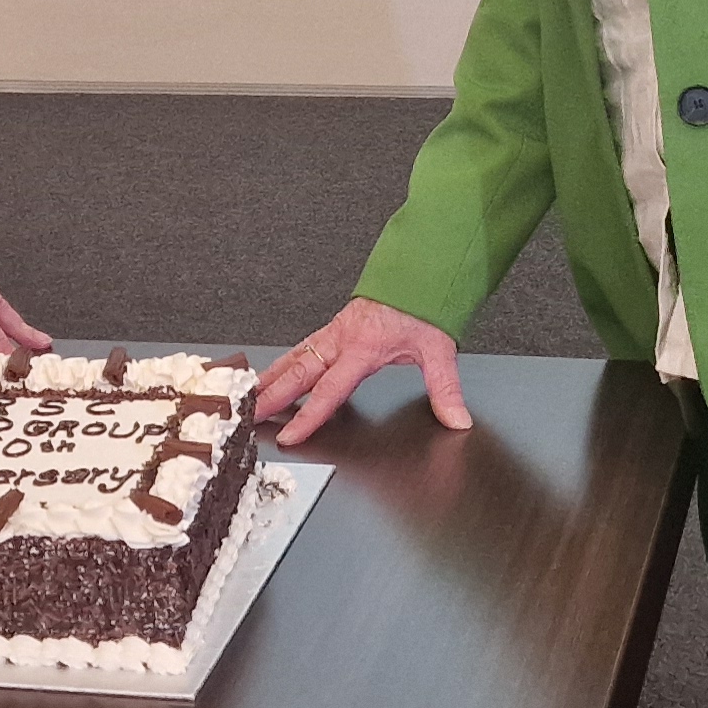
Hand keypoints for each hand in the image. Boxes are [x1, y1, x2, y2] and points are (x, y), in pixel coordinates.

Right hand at [254, 297, 471, 445]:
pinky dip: (284, 362)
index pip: (330, 389)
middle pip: (299, 373)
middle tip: (250, 414)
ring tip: (251, 396)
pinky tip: (275, 373)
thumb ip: (445, 388)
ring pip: (295, 358)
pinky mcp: (334, 328)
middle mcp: (342, 339)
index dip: (310, 415)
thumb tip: (457, 419)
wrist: (419, 271)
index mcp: (363, 348)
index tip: (292, 436)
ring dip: (272, 378)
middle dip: (273, 396)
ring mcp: (334, 332)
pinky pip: (302, 348)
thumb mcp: (439, 348)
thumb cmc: (423, 306)